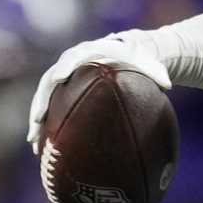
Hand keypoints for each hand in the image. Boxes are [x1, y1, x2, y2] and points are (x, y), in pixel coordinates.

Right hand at [25, 33, 173, 144]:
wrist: (123, 54)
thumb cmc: (135, 59)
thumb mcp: (148, 63)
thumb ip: (156, 72)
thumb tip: (169, 85)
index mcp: (86, 54)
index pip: (71, 59)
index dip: (63, 69)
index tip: (59, 79)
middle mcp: (68, 64)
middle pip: (48, 83)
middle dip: (41, 102)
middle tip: (37, 121)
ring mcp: (62, 78)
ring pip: (44, 99)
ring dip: (37, 120)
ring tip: (34, 143)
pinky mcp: (61, 91)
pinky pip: (49, 108)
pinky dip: (44, 126)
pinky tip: (42, 148)